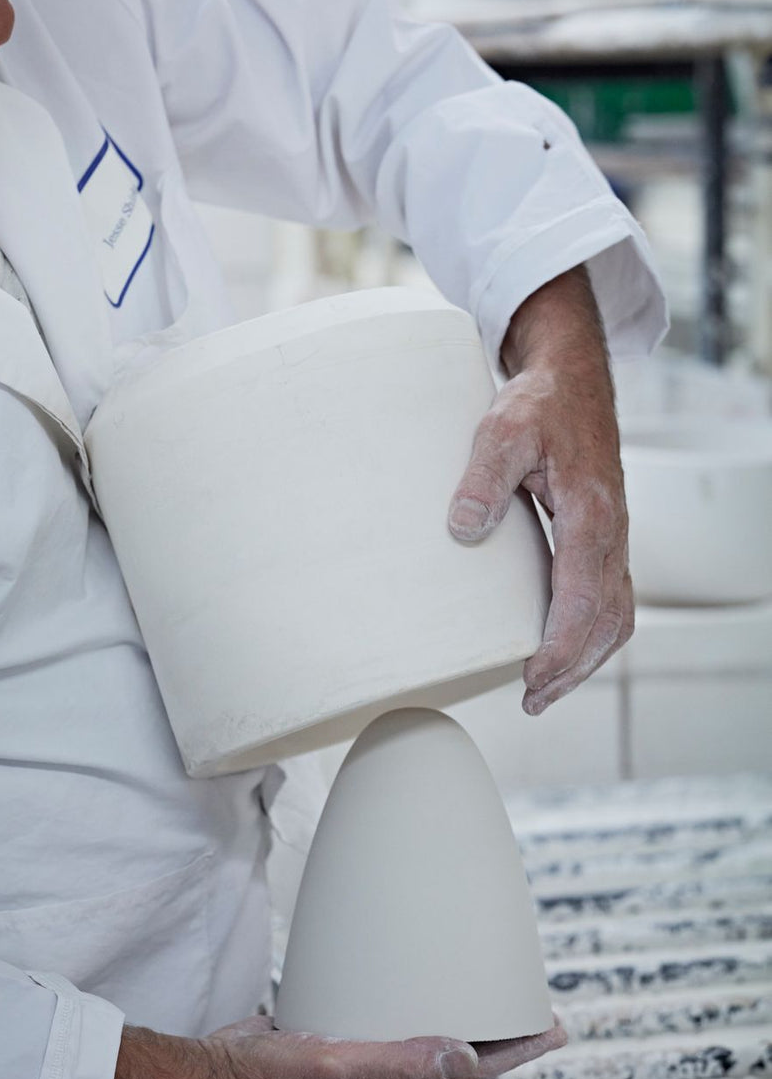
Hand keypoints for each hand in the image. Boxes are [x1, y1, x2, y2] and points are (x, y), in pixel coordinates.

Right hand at [95, 1017, 566, 1078]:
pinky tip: (396, 969)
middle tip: (526, 998)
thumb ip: (399, 1060)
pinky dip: (402, 990)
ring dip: (452, 1006)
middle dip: (495, 1026)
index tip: (556, 1026)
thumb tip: (465, 1054)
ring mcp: (357, 1050)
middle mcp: (384, 1068)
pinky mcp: (331, 1027)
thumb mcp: (337, 1067)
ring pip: (420, 1027)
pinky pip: (382, 1008)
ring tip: (475, 979)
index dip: (518, 1047)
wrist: (211, 1076)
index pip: (473, 1065)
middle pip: (455, 1046)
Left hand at [448, 267, 631, 715]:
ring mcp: (612, 535)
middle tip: (532, 700)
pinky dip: (591, 632)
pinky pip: (611, 597)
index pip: (582, 599)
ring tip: (545, 688)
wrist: (571, 378)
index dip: (560, 648)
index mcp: (590, 513)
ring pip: (616, 614)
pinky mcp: (603, 535)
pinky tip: (562, 646)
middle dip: (573, 668)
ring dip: (586, 657)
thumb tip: (463, 529)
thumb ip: (483, 478)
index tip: (533, 679)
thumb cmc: (538, 405)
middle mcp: (610, 531)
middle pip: (607, 620)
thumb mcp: (501, 429)